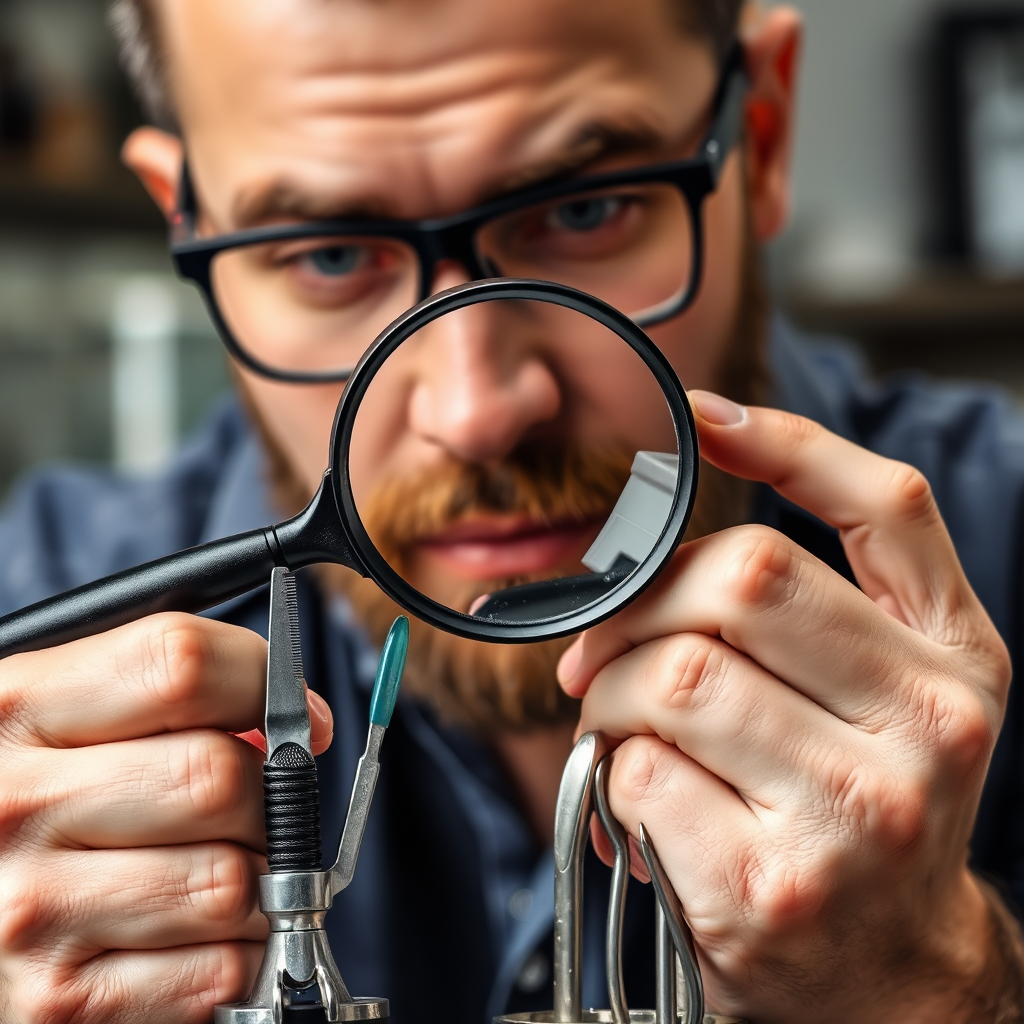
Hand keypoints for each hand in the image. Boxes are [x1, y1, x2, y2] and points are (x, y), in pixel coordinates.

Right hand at [0, 613, 332, 1023]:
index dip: (262, 683)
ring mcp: (30, 908)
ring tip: (218, 869)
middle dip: (266, 795)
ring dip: (256, 882)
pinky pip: (219, 969)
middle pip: (218, 777)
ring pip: (230, 880)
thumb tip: (304, 728)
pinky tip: (194, 933)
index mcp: (20, 706)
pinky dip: (234, 952)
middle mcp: (15, 803)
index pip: (182, 665)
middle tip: (253, 808)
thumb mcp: (71, 716)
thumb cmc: (43, 800)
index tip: (295, 717)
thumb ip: (175, 696)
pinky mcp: (58, 1001)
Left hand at [559, 392, 1011, 1023]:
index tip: (702, 417)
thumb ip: (808, 610)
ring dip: (611, 693)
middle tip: (599, 651)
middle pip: (742, 578)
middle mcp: (929, 725)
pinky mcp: (771, 883)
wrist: (886, 972)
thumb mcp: (880, 700)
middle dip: (639, 602)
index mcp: (957, 660)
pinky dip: (609, 771)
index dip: (786, 442)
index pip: (886, 507)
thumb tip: (652, 535)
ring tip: (619, 726)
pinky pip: (638, 771)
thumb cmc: (859, 809)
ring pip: (674, 675)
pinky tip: (641, 803)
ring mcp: (856, 810)